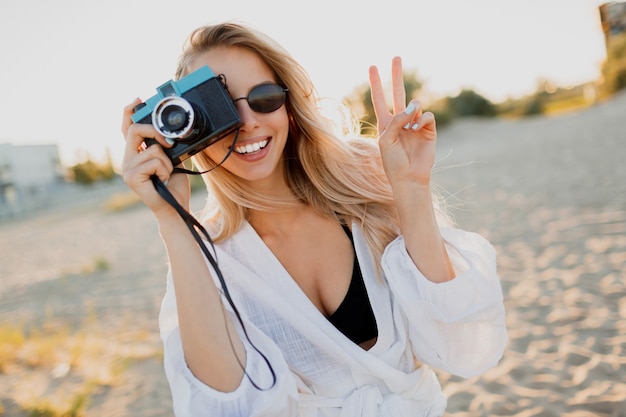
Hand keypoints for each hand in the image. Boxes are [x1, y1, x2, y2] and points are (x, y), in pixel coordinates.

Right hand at [121, 98, 189, 217]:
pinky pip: (154, 161)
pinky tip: (163, 180)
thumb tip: (171, 131)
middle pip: (135, 130)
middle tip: (169, 143)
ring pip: (152, 149)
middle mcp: (127, 160)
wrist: (175, 207)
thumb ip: (167, 144)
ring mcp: (127, 169)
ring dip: (167, 161)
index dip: (130, 111)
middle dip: (155, 131)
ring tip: (166, 174)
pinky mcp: (131, 177)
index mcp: (135, 154)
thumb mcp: (173, 159)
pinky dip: (165, 169)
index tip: (138, 99)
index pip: (127, 128)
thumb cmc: (174, 185)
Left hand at [369, 57, 436, 185]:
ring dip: (412, 110)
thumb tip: (414, 105)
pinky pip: (427, 115)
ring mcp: (415, 124)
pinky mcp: (429, 130)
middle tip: (396, 57)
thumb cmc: (393, 162)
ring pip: (415, 104)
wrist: (409, 177)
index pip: (380, 99)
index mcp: (386, 123)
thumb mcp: (387, 139)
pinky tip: (417, 128)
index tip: (372, 66)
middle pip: (398, 92)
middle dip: (396, 76)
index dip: (376, 83)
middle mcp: (401, 121)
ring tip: (411, 123)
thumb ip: (397, 120)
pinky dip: (422, 119)